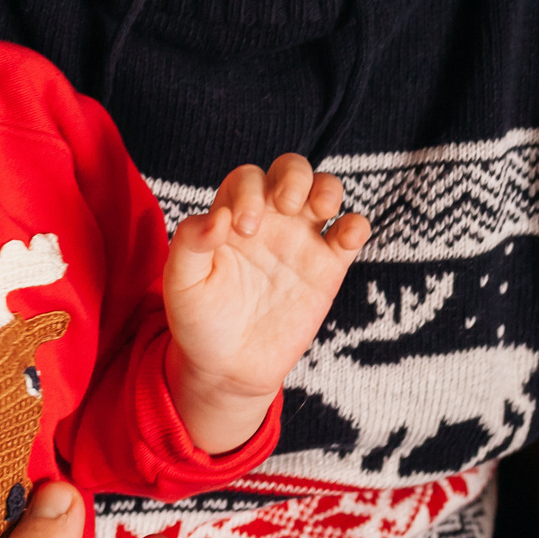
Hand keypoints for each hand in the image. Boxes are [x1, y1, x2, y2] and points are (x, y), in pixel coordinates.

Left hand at [163, 155, 367, 452]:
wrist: (229, 368)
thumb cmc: (200, 320)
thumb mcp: (181, 282)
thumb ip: (190, 243)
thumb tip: (216, 218)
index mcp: (232, 215)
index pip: (248, 178)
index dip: (249, 192)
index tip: (243, 229)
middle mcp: (270, 220)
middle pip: (291, 170)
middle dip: (294, 175)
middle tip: (285, 207)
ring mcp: (301, 241)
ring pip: (326, 191)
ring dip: (328, 188)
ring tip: (320, 209)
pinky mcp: (328, 268)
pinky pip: (351, 233)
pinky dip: (357, 225)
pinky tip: (345, 237)